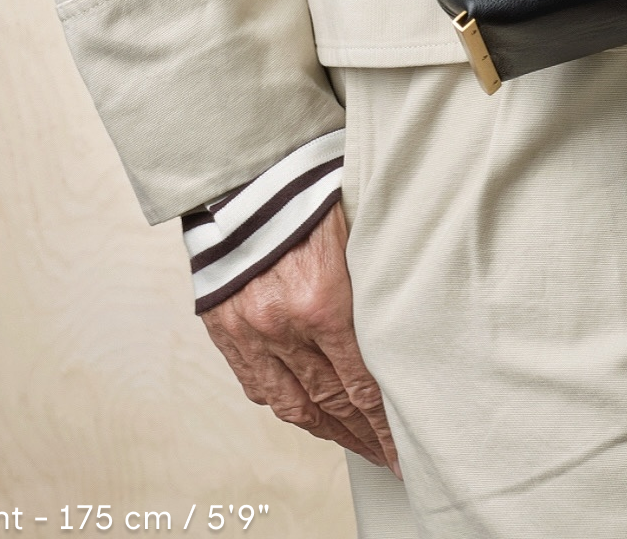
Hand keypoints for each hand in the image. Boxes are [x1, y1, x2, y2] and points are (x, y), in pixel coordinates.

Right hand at [200, 201, 400, 475]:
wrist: (245, 172)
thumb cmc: (307, 190)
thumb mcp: (356, 233)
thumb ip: (372, 285)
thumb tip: (401, 325)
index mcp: (324, 300)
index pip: (361, 382)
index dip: (384, 422)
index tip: (403, 444)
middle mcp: (283, 324)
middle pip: (330, 400)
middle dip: (362, 433)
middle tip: (387, 454)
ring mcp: (249, 329)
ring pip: (291, 401)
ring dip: (325, 428)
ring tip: (351, 442)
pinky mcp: (223, 326)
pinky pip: (254, 382)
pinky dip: (280, 402)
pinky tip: (302, 413)